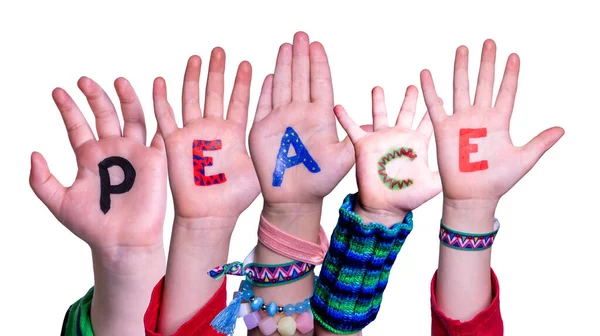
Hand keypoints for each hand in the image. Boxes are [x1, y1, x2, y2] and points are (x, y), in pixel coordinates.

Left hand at [29, 77, 166, 253]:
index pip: (78, 125)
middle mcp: (112, 151)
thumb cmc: (93, 225)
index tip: (57, 91)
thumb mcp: (59, 202)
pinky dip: (160, 114)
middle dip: (95, 96)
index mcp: (89, 157)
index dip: (68, 108)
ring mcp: (135, 153)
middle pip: (105, 115)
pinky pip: (159, 132)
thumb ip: (41, 180)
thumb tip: (34, 154)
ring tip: (117, 80)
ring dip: (126, 98)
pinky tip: (158, 94)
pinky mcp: (155, 160)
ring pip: (132, 117)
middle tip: (83, 80)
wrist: (123, 241)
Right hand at [152, 48, 259, 225]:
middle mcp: (213, 130)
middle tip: (220, 51)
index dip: (242, 82)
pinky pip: (165, 118)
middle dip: (217, 71)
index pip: (238, 101)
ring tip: (197, 58)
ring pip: (191, 98)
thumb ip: (268, 146)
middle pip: (214, 93)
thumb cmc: (235, 197)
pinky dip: (161, 100)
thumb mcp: (259, 166)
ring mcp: (193, 134)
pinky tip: (161, 81)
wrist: (211, 214)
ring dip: (193, 78)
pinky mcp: (174, 143)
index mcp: (234, 133)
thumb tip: (292, 133)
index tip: (246, 63)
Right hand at [249, 32, 353, 207]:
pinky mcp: (263, 129)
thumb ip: (355, 139)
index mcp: (320, 116)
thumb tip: (374, 125)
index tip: (317, 45)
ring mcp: (281, 119)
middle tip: (301, 35)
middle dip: (300, 56)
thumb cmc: (319, 180)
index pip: (320, 83)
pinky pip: (264, 104)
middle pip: (300, 78)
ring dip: (283, 65)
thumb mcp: (343, 159)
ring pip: (283, 85)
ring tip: (286, 45)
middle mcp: (300, 113)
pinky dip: (266, 89)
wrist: (294, 198)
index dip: (318, 64)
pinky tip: (269, 74)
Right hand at [334, 86, 441, 221]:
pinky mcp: (364, 145)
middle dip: (409, 99)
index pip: (428, 121)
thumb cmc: (409, 197)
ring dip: (378, 101)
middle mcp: (400, 137)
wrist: (385, 206)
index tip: (441, 96)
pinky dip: (345, 117)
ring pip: (380, 114)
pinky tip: (338, 106)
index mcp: (418, 143)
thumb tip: (464, 164)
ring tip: (378, 88)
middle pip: (405, 112)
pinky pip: (353, 128)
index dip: (434, 109)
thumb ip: (447, 170)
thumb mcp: (434, 184)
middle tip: (413, 86)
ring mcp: (382, 140)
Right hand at [420, 39, 563, 206]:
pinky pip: (435, 105)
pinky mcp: (444, 129)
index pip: (506, 92)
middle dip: (486, 63)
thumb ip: (540, 142)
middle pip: (484, 83)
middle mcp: (480, 117)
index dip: (510, 74)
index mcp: (499, 122)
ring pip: (461, 88)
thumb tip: (562, 129)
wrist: (473, 196)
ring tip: (463, 48)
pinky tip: (426, 72)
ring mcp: (461, 121)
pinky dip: (431, 89)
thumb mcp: (524, 159)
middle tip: (489, 42)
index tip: (514, 56)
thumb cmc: (497, 181)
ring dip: (461, 68)